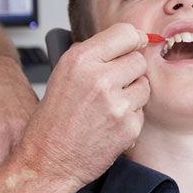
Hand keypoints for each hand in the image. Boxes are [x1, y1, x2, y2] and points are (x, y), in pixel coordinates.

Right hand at [19, 23, 149, 189]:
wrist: (48, 160)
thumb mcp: (63, 74)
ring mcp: (116, 103)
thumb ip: (93, 55)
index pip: (125, 32)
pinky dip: (130, 118)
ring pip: (145, 86)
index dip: (132, 39)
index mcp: (80, 59)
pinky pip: (142, 112)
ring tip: (107, 106)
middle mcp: (99, 78)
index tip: (135, 44)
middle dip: (130, 71)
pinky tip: (109, 124)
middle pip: (138, 60)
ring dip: (132, 95)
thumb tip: (124, 41)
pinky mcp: (128, 126)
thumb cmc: (52, 121)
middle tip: (112, 85)